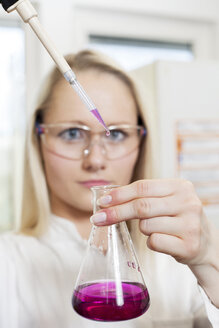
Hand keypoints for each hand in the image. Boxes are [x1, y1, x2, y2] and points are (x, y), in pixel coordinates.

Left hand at [90, 179, 210, 266]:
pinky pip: (154, 242)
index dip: (120, 194)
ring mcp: (190, 224)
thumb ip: (144, 196)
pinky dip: (151, 242)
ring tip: (156, 229)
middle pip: (142, 206)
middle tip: (97, 219)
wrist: (205, 244)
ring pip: (146, 225)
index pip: (143, 187)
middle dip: (116, 213)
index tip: (102, 202)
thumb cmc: (178, 219)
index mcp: (181, 186)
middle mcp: (188, 203)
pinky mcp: (189, 245)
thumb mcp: (167, 200)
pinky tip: (163, 241)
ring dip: (142, 229)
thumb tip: (108, 200)